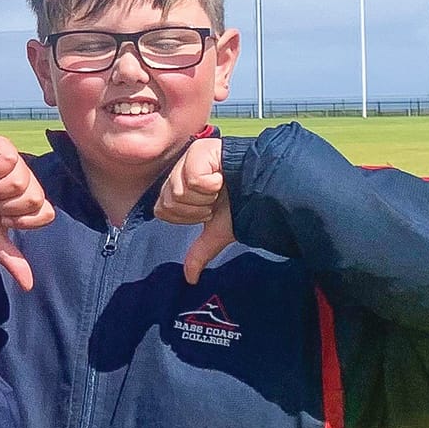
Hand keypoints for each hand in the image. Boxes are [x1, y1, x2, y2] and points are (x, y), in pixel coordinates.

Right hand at [0, 136, 54, 289]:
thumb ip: (10, 257)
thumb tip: (28, 285)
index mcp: (26, 199)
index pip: (46, 213)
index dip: (20, 220)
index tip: (1, 217)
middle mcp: (25, 179)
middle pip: (37, 198)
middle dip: (7, 206)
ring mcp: (13, 161)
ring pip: (23, 180)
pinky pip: (11, 159)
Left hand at [156, 138, 234, 283]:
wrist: (266, 189)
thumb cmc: (242, 207)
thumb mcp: (217, 231)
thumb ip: (199, 253)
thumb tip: (190, 279)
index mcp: (177, 186)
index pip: (162, 210)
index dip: (188, 217)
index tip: (208, 211)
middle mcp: (179, 170)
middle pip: (168, 201)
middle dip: (197, 209)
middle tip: (216, 200)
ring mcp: (188, 157)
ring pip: (179, 191)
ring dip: (205, 197)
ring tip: (221, 188)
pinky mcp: (200, 149)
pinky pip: (193, 177)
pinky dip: (211, 183)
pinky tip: (223, 178)